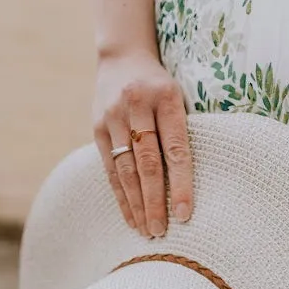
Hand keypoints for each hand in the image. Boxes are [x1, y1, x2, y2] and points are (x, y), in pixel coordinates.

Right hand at [93, 50, 192, 237]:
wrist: (122, 57)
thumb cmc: (161, 87)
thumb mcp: (178, 98)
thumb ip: (182, 134)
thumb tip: (190, 187)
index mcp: (166, 97)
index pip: (176, 149)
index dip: (181, 184)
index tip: (184, 214)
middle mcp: (137, 105)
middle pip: (148, 163)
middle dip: (155, 201)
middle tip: (161, 231)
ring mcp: (113, 117)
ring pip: (127, 170)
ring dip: (137, 205)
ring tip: (147, 231)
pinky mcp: (98, 129)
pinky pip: (111, 170)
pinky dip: (121, 197)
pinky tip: (130, 217)